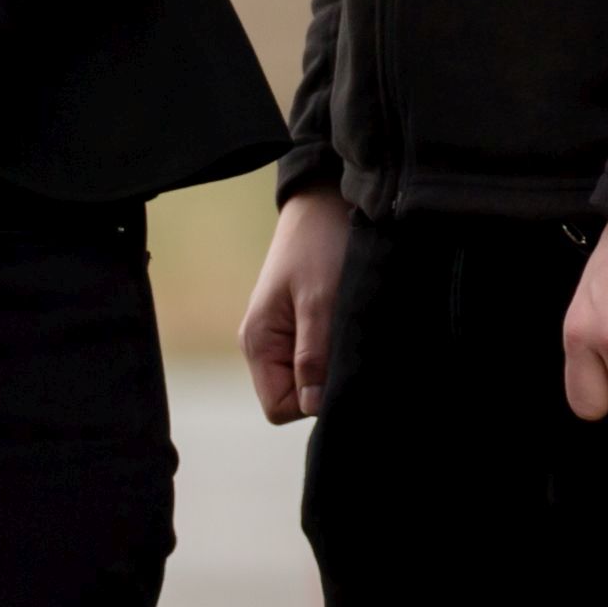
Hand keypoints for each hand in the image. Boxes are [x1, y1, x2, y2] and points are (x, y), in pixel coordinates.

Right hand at [243, 188, 351, 422]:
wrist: (324, 200)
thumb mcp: (319, 301)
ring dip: (333, 365)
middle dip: (324, 383)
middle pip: (294, 397)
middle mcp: (265, 345)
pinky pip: (317, 358)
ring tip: (349, 330)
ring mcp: (282, 335)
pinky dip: (336, 350)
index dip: (312, 401)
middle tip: (348, 346)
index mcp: (258, 343)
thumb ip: (313, 357)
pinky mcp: (301, 324)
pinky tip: (348, 325)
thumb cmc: (320, 244)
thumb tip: (314, 407)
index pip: (279, 407)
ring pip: (309, 378)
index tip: (338, 369)